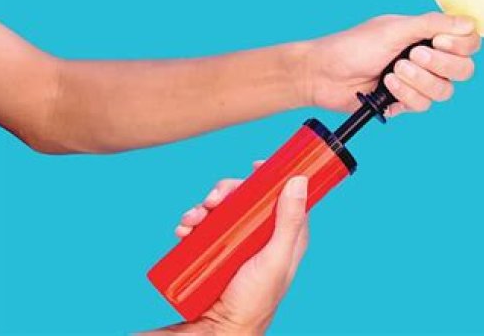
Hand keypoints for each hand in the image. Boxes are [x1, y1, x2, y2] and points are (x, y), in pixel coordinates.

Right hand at [169, 162, 308, 335]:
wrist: (218, 331)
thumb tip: (299, 179)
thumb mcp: (275, 260)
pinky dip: (192, 222)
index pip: (282, 198)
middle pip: (247, 200)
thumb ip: (289, 222)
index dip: (270, 178)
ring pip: (222, 211)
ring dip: (204, 207)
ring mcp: (236, 245)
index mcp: (284, 237)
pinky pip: (203, 229)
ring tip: (193, 218)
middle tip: (214, 197)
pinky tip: (184, 228)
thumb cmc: (253, 301)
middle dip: (228, 191)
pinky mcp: (214, 254)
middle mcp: (261, 238)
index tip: (257, 165)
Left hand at [303, 12, 480, 115]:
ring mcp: (417, 82)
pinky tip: (386, 84)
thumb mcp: (394, 29)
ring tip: (394, 70)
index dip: (460, 45)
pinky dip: (405, 94)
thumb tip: (469, 23)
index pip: (468, 43)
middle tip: (412, 55)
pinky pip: (423, 105)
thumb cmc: (354, 46)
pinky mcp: (405, 102)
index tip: (438, 41)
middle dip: (440, 65)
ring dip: (420, 81)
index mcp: (428, 35)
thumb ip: (432, 25)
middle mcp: (428, 58)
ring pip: (445, 91)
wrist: (324, 74)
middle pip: (463, 69)